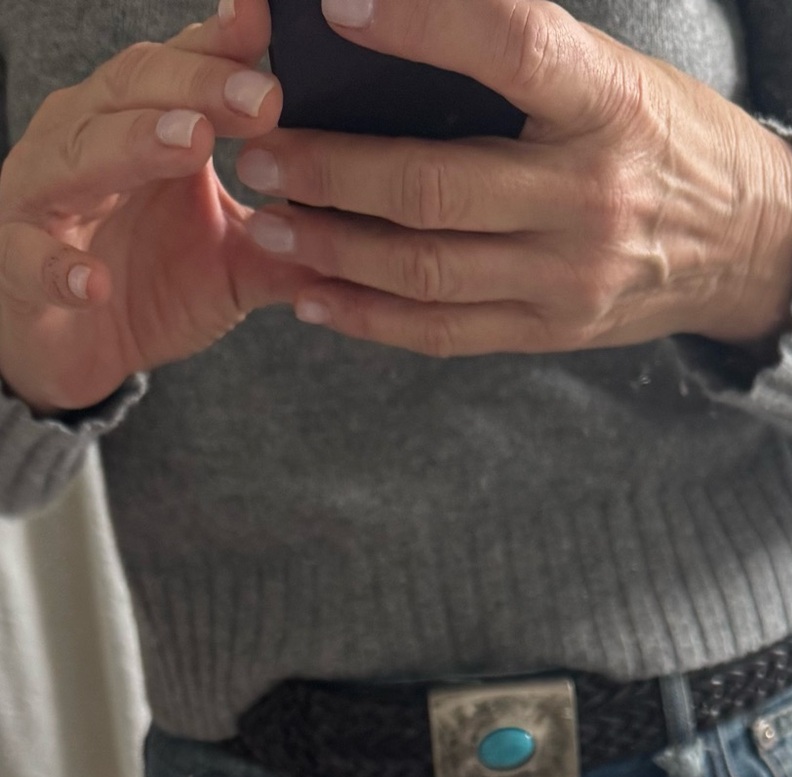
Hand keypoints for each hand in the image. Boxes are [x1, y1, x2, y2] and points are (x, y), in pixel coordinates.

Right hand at [0, 0, 317, 413]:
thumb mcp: (236, 262)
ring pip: (82, 154)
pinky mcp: (16, 261)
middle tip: (263, 96)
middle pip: (136, 91)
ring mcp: (48, 196)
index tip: (273, 19)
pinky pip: (30, 257)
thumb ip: (289, 242)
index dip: (225, 44)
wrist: (76, 344)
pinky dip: (58, 266)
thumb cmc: (152, 282)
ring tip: (189, 142)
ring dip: (134, 144)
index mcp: (148, 128)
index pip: (186, 71)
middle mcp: (92, 141)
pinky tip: (92, 280)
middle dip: (199, 88)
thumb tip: (371, 234)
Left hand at [238, 0, 791, 358]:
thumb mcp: (616, 78)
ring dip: (332, 250)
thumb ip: (525, 64)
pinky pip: (445, 334)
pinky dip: (371, 318)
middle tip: (259, 152)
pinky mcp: (552, 330)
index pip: (513, 48)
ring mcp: (569, 278)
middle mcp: (590, 199)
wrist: (745, 245)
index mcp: (610, 106)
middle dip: (330, 171)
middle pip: (436, 188)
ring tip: (267, 225)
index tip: (337, 7)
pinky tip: (316, 300)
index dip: (422, 25)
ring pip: (427, 272)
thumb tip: (401, 34)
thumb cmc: (668, 142)